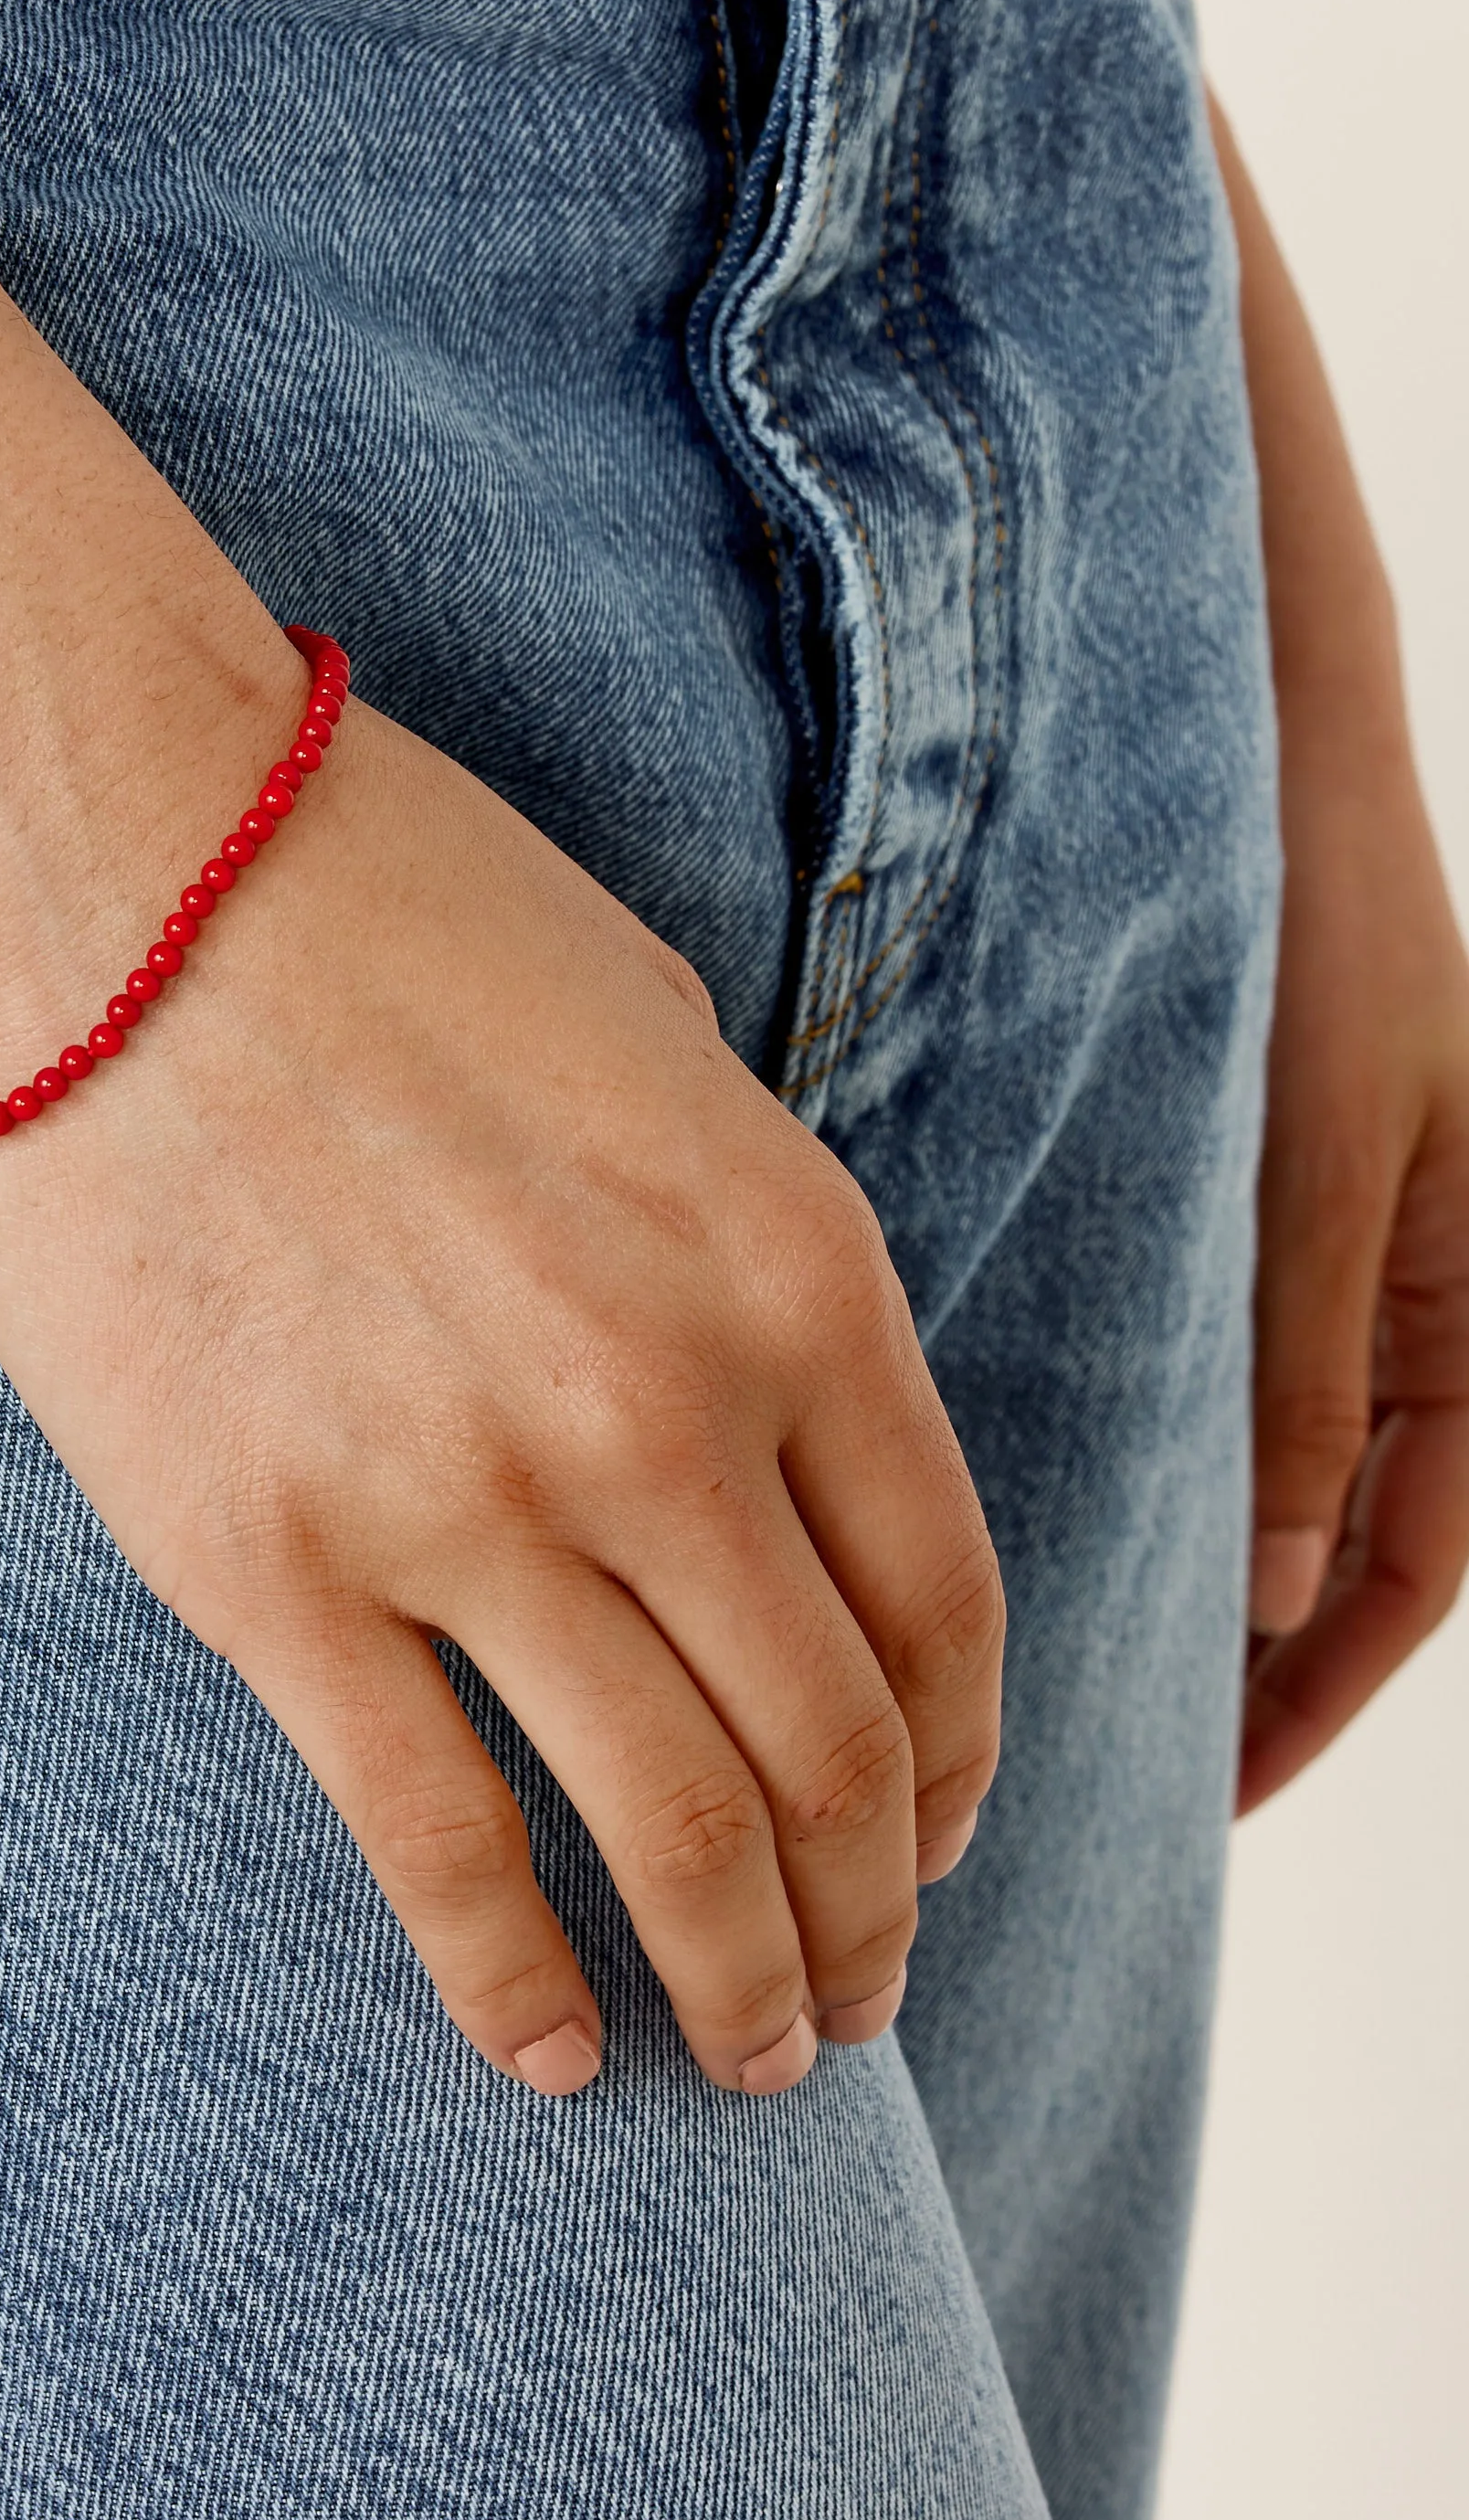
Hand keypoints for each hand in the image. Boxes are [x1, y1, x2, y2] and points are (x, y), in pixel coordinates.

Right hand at [0, 682, 1003, 2095]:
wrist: (98, 847)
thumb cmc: (380, 908)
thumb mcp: (663, 1047)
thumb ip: (753, 1255)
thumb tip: (775, 1429)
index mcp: (793, 1270)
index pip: (946, 1603)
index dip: (958, 1762)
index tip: (930, 1836)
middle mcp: (666, 1411)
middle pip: (833, 1755)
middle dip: (871, 1915)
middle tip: (860, 1994)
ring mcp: (469, 1501)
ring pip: (672, 1830)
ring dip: (741, 1980)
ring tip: (755, 2052)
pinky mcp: (272, 1565)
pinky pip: (434, 1840)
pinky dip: (513, 1978)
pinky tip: (550, 2054)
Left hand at [1209, 92, 1468, 1812]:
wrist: (1247, 735)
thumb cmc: (1302, 924)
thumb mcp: (1315, 1157)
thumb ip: (1307, 1369)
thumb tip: (1294, 1590)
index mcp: (1462, 1281)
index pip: (1421, 1551)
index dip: (1320, 1687)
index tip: (1208, 1784)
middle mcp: (1414, 1275)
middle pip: (1367, 1533)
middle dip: (1274, 1656)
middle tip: (1136, 1763)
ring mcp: (1344, 1235)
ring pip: (1307, 1465)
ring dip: (1231, 1572)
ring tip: (1099, 1669)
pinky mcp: (1268, 1185)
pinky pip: (1260, 1369)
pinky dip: (1202, 1459)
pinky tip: (1087, 1487)